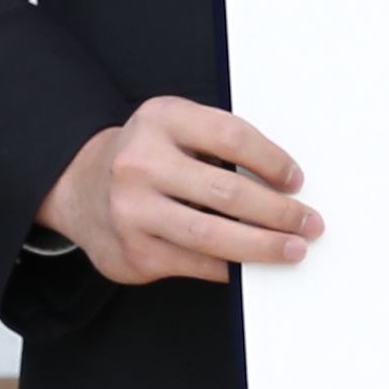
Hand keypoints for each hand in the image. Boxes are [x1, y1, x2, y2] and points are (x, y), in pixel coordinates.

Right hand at [37, 98, 318, 285]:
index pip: (231, 137)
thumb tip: (283, 185)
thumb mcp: (174, 129)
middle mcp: (139, 163)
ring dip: (261, 247)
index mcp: (160, 120)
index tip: (295, 180)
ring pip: (211, 236)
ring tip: (291, 249)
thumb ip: (218, 143)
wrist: (79, 187)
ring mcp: (132, 211)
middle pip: (226, 192)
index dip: (272, 160)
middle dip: (278, 212)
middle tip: (309, 223)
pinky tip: (251, 266)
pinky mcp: (133, 252)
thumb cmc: (146, 157)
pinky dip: (230, 268)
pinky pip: (196, 264)